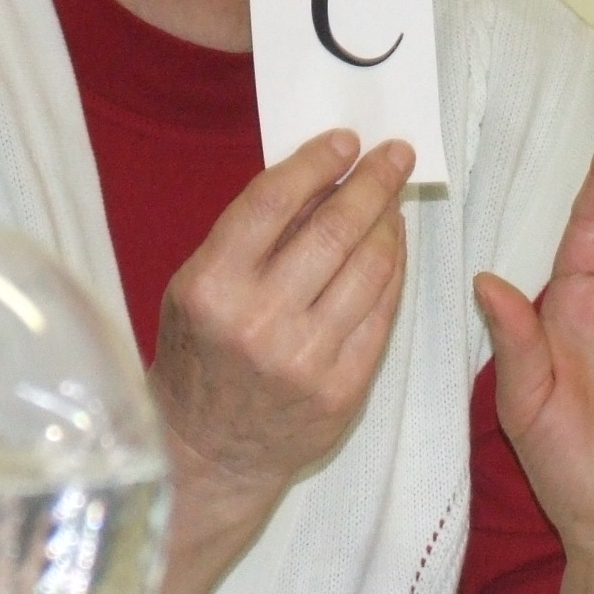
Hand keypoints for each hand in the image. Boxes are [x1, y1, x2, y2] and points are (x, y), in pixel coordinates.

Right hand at [117, 129, 412, 593]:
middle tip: (394, 155)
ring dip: (390, 225)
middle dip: (373, 184)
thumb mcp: (198, 288)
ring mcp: (306, 359)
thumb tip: (319, 176)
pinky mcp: (343, 389)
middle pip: (335, 231)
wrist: (207, 453)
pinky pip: (382, 315)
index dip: (317, 163)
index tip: (347, 140)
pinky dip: (394, 273)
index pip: (274, 201)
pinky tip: (394, 250)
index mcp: (211, 286)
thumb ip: (250, 236)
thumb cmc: (201, 355)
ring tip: (394, 201)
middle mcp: (259, 321)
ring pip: (370, 269)